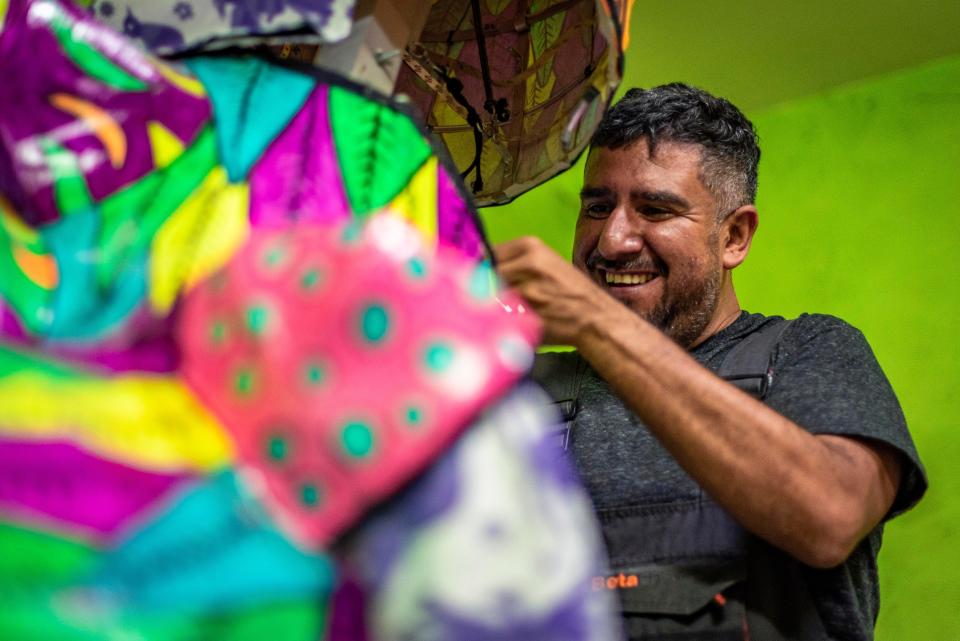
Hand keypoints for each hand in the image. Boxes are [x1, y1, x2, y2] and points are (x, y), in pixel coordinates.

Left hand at [493, 236, 618, 345]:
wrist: (595, 318)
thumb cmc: (570, 292)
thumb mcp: (545, 263)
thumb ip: (514, 261)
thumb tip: (479, 261)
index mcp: (531, 246)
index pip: (489, 253)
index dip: (485, 269)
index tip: (486, 279)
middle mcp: (528, 264)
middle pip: (487, 276)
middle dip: (489, 289)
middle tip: (505, 298)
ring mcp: (527, 290)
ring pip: (492, 298)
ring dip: (497, 307)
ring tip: (519, 310)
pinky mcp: (527, 314)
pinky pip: (501, 317)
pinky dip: (505, 321)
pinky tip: (522, 321)